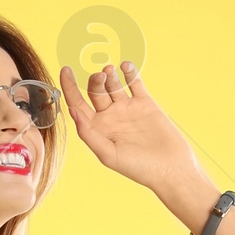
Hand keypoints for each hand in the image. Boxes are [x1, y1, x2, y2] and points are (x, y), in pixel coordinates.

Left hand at [58, 60, 208, 204]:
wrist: (170, 167)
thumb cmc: (138, 168)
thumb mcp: (108, 154)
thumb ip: (89, 133)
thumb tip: (72, 111)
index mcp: (98, 130)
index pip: (78, 105)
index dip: (69, 88)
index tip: (65, 71)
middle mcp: (110, 117)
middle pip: (95, 91)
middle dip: (95, 81)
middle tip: (101, 76)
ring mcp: (127, 108)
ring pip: (113, 84)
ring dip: (109, 75)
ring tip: (110, 71)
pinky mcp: (145, 103)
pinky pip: (134, 82)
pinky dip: (129, 72)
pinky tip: (125, 66)